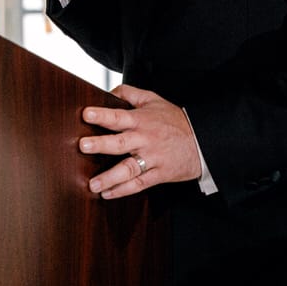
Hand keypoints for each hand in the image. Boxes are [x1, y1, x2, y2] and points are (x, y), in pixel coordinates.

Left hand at [78, 85, 201, 198]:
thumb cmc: (174, 120)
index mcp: (142, 120)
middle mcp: (145, 139)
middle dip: (101, 144)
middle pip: (120, 142)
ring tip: (92, 184)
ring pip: (129, 168)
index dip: (103, 114)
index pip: (119, 115)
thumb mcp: (154, 100)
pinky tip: (107, 194)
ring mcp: (152, 158)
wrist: (202, 141)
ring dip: (110, 177)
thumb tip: (108, 91)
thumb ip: (129, 93)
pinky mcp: (159, 174)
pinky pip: (140, 184)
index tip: (86, 114)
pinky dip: (123, 190)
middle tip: (84, 146)